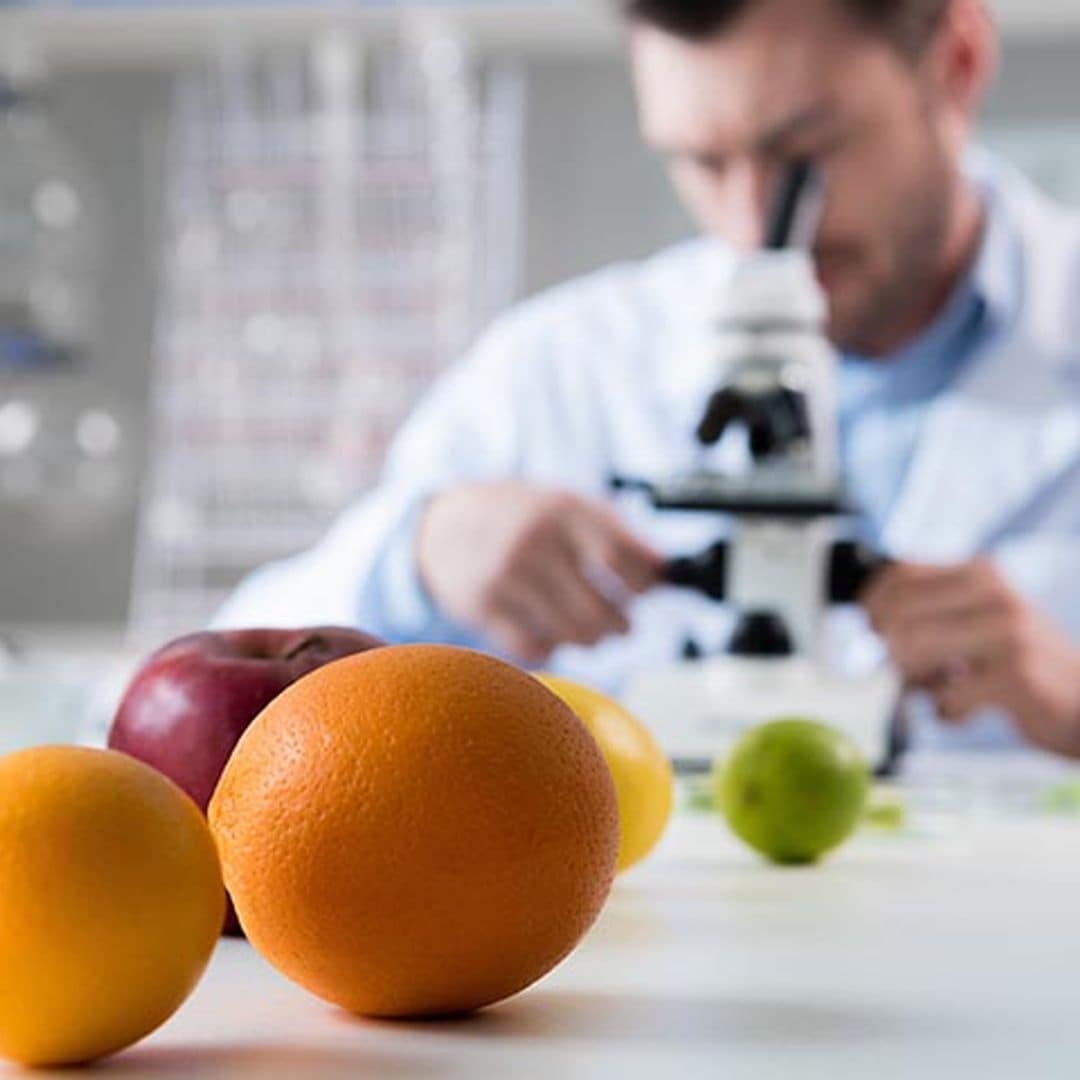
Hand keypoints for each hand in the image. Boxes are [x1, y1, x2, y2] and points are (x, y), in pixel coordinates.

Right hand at [416, 482, 662, 664]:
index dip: (644, 583)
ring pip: (571, 633)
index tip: (649, 591)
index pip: (620, 556)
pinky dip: (551, 648)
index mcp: (561, 510)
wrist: (441, 525)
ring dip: (591, 640)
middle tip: (622, 624)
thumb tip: (663, 570)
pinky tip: (549, 634)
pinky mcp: (484, 608)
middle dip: (621, 625)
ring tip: (592, 632)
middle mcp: (534, 541)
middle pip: (599, 607)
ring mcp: (506, 576)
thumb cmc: (518, 517)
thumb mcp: (564, 504)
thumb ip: (613, 531)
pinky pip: (535, 648)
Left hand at [862, 558, 1079, 757]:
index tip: (870, 632)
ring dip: (914, 682)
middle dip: (890, 651)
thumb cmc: (1018, 663)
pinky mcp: (1015, 676)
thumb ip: (929, 613)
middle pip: (900, 614)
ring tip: (938, 692)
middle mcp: (995, 594)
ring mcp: (1008, 633)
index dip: (872, 605)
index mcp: (980, 574)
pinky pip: (946, 697)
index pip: (901, 574)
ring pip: (914, 650)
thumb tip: (866, 624)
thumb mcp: (978, 621)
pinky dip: (945, 712)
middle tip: (909, 674)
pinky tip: (965, 711)